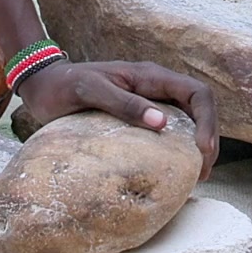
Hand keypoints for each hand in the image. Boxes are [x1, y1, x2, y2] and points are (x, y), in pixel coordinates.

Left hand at [13, 57, 218, 153]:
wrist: (42, 86)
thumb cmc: (63, 85)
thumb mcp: (90, 90)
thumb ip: (124, 103)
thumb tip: (162, 122)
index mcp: (150, 76)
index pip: (197, 93)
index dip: (208, 121)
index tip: (202, 151)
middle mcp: (156, 87)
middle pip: (200, 109)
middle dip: (209, 139)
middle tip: (203, 172)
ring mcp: (150, 101)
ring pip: (190, 121)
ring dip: (198, 146)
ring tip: (196, 176)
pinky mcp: (140, 116)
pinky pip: (171, 130)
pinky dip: (179, 150)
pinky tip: (175, 172)